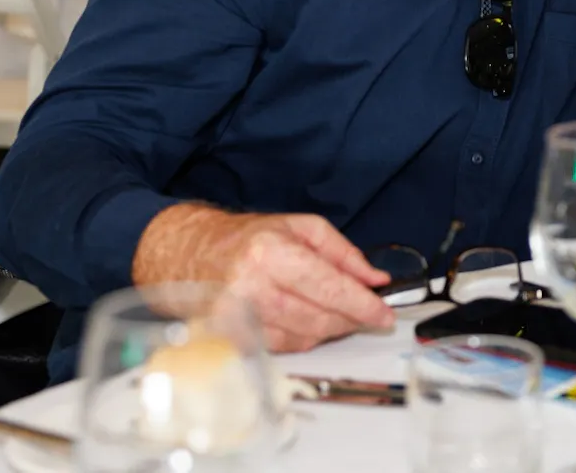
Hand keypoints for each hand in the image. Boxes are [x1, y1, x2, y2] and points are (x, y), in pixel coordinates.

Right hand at [133, 205, 394, 353]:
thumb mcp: (301, 227)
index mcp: (271, 253)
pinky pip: (284, 347)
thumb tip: (376, 279)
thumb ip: (343, 253)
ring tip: (338, 312)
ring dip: (330, 329)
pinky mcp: (232, 339)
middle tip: (369, 313)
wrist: (191, 254)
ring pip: (304, 337)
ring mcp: (238, 319)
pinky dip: (305, 336)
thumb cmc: (249, 238)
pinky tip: (309, 320)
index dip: (362, 304)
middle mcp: (251, 288)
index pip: (328, 287)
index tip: (384, 313)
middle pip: (318, 317)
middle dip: (351, 319)